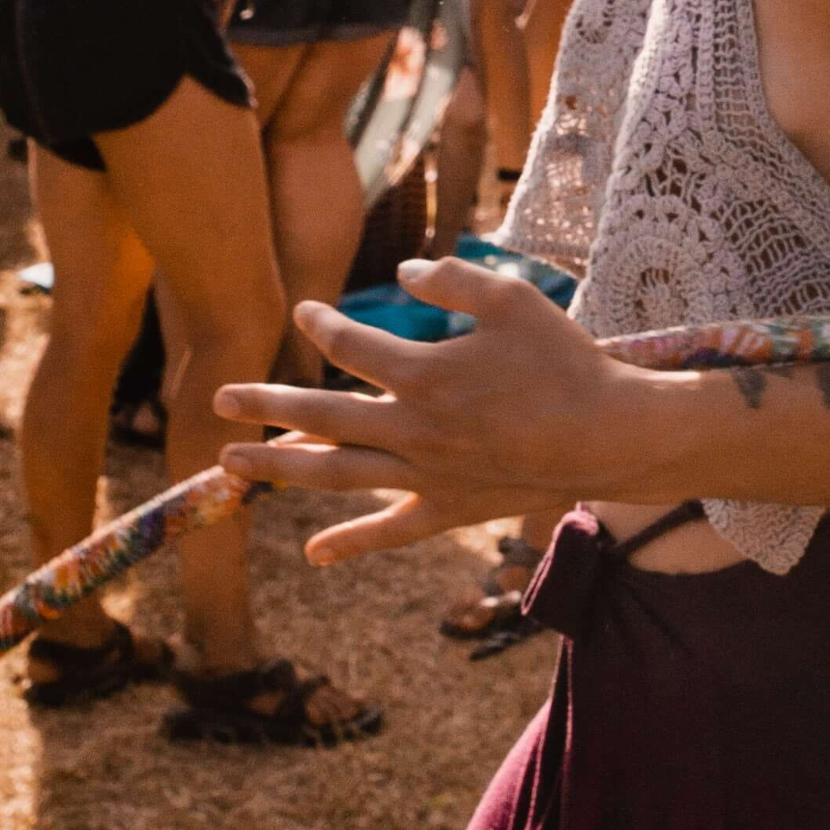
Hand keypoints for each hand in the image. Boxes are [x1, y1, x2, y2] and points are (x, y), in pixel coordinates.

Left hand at [216, 259, 664, 562]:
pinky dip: (350, 544)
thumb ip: (452, 279)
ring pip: (337, 475)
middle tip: (219, 398)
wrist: (610, 436)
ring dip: (281, 467)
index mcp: (425, 375)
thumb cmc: (566, 361)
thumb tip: (399, 275)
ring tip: (231, 464)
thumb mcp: (512, 299)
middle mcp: (414, 430)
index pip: (350, 348)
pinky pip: (390, 531)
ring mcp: (427, 476)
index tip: (305, 312)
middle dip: (265, 404)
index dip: (321, 325)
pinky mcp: (448, 510)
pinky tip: (314, 554)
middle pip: (321, 415)